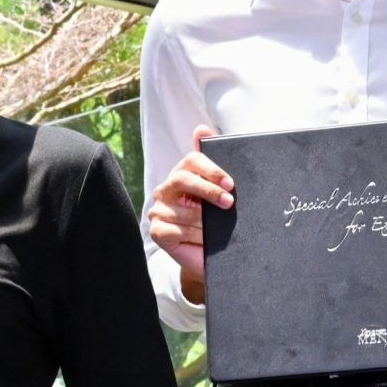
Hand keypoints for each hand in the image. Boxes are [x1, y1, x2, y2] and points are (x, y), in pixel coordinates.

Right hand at [146, 124, 232, 305]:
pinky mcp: (156, 231)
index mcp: (181, 176)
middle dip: (209, 191)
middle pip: (184, 179)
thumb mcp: (219, 194)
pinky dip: (196, 236)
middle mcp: (166, 190)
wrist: (209, 257)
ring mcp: (158, 210)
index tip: (230, 184)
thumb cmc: (215, 224)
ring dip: (207, 224)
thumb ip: (213, 166)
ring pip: (185, 211)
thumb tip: (202, 129)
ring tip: (217, 231)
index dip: (211, 170)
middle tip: (229, 202)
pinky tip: (204, 241)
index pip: (191, 161)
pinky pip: (178, 230)